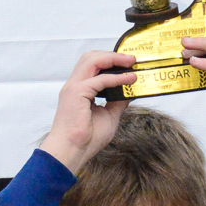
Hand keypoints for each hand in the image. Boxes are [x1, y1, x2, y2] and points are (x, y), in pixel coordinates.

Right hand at [39, 51, 135, 172]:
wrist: (73, 151)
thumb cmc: (86, 139)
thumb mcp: (109, 116)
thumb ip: (118, 102)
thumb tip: (131, 91)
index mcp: (79, 90)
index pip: (93, 66)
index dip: (110, 60)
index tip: (128, 62)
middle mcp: (74, 85)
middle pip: (91, 57)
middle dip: (112, 55)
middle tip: (132, 59)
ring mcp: (74, 87)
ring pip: (92, 60)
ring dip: (113, 59)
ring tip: (131, 62)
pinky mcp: (77, 93)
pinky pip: (100, 79)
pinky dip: (117, 78)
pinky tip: (130, 80)